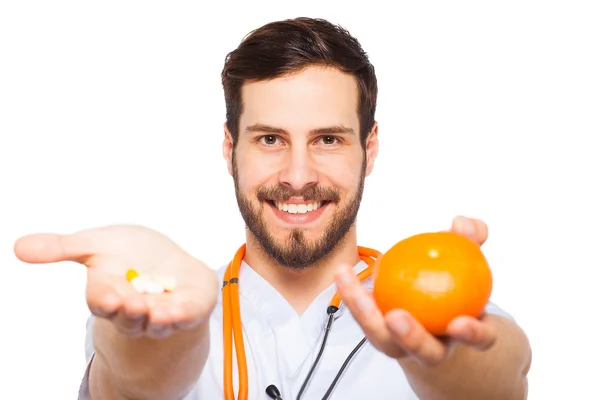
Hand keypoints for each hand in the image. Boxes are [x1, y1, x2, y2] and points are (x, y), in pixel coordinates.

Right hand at [14, 225, 218, 339]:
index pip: (102, 300)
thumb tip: (18, 246)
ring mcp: (163, 312)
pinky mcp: (190, 308)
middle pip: (128, 317)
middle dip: (130, 312)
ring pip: (157, 322)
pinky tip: (183, 309)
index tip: (109, 297)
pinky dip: (184, 314)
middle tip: (133, 305)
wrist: (167, 262)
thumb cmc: (128, 253)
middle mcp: (134, 309)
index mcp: (109, 293)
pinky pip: (187, 315)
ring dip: (158, 319)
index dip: (105, 299)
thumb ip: (62, 247)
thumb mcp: (95, 243)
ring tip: (159, 313)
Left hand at [334, 216, 495, 365]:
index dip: (474, 334)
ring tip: (351, 285)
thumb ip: (470, 240)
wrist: (434, 304)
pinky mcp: (379, 334)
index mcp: (467, 332)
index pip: (480, 339)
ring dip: (366, 314)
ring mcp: (404, 346)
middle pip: (426, 353)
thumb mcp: (466, 257)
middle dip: (411, 339)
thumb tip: (463, 223)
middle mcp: (435, 347)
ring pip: (384, 340)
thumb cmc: (453, 279)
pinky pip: (364, 318)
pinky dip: (353, 294)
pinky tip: (343, 273)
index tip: (460, 323)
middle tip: (395, 318)